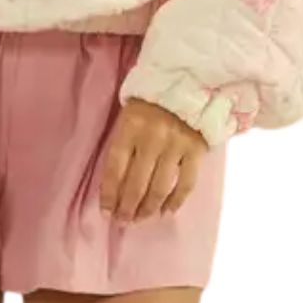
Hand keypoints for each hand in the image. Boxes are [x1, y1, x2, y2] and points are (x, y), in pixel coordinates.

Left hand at [98, 98, 208, 222]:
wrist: (190, 81)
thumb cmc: (151, 100)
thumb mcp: (129, 112)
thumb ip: (123, 142)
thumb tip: (114, 181)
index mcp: (130, 126)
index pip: (115, 167)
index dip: (109, 193)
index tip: (106, 211)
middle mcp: (152, 138)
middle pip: (136, 182)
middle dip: (127, 207)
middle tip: (123, 221)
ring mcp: (176, 145)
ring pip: (160, 187)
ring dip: (148, 208)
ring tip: (140, 219)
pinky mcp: (196, 150)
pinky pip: (186, 183)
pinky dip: (176, 201)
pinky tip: (166, 212)